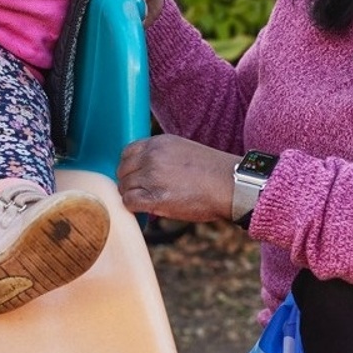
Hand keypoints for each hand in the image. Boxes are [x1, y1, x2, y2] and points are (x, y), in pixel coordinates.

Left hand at [117, 134, 239, 222]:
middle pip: (123, 171)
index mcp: (159, 143)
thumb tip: (144, 172)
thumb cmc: (212, 171)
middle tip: (142, 193)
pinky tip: (147, 210)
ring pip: (124, 188)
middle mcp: (152, 156)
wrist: (230, 185)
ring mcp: (152, 176)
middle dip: (129, 183)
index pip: (127, 152)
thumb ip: (161, 156)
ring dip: (132, 197)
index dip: (130, 167)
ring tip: (147, 202)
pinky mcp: (154, 197)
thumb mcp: (183, 150)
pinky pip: (129, 202)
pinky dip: (134, 208)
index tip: (137, 176)